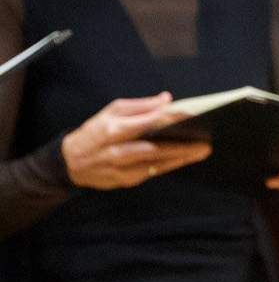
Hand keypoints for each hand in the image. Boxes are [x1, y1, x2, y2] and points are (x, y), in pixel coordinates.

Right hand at [61, 93, 210, 189]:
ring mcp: (120, 169)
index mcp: (113, 130)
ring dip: (180, 159)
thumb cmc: (95, 131)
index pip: (146, 123)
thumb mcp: (112, 111)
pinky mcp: (123, 181)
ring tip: (201, 151)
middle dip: (181, 147)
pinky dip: (168, 165)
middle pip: (155, 149)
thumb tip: (167, 100)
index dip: (169, 119)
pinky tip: (183, 159)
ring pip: (156, 164)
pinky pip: (151, 173)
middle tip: (205, 143)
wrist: (71, 162)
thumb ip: (141, 106)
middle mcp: (117, 151)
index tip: (191, 115)